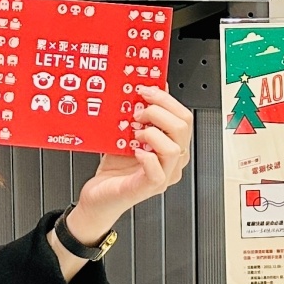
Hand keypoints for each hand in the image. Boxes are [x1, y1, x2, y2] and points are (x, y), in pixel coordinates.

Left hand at [72, 85, 192, 232]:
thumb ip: (139, 116)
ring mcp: (163, 175)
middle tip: (138, 111)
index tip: (148, 89)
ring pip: (174, 148)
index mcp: (171, 145)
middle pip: (183, 128)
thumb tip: (147, 89)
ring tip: (134, 133)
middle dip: (158, 111)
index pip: (184, 117)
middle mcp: (172, 161)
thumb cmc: (114, 168)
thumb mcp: (126, 135)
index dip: (167, 100)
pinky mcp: (149, 187)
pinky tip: (134, 151)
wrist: (99, 195)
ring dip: (152, 133)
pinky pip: (157, 171)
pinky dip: (146, 157)